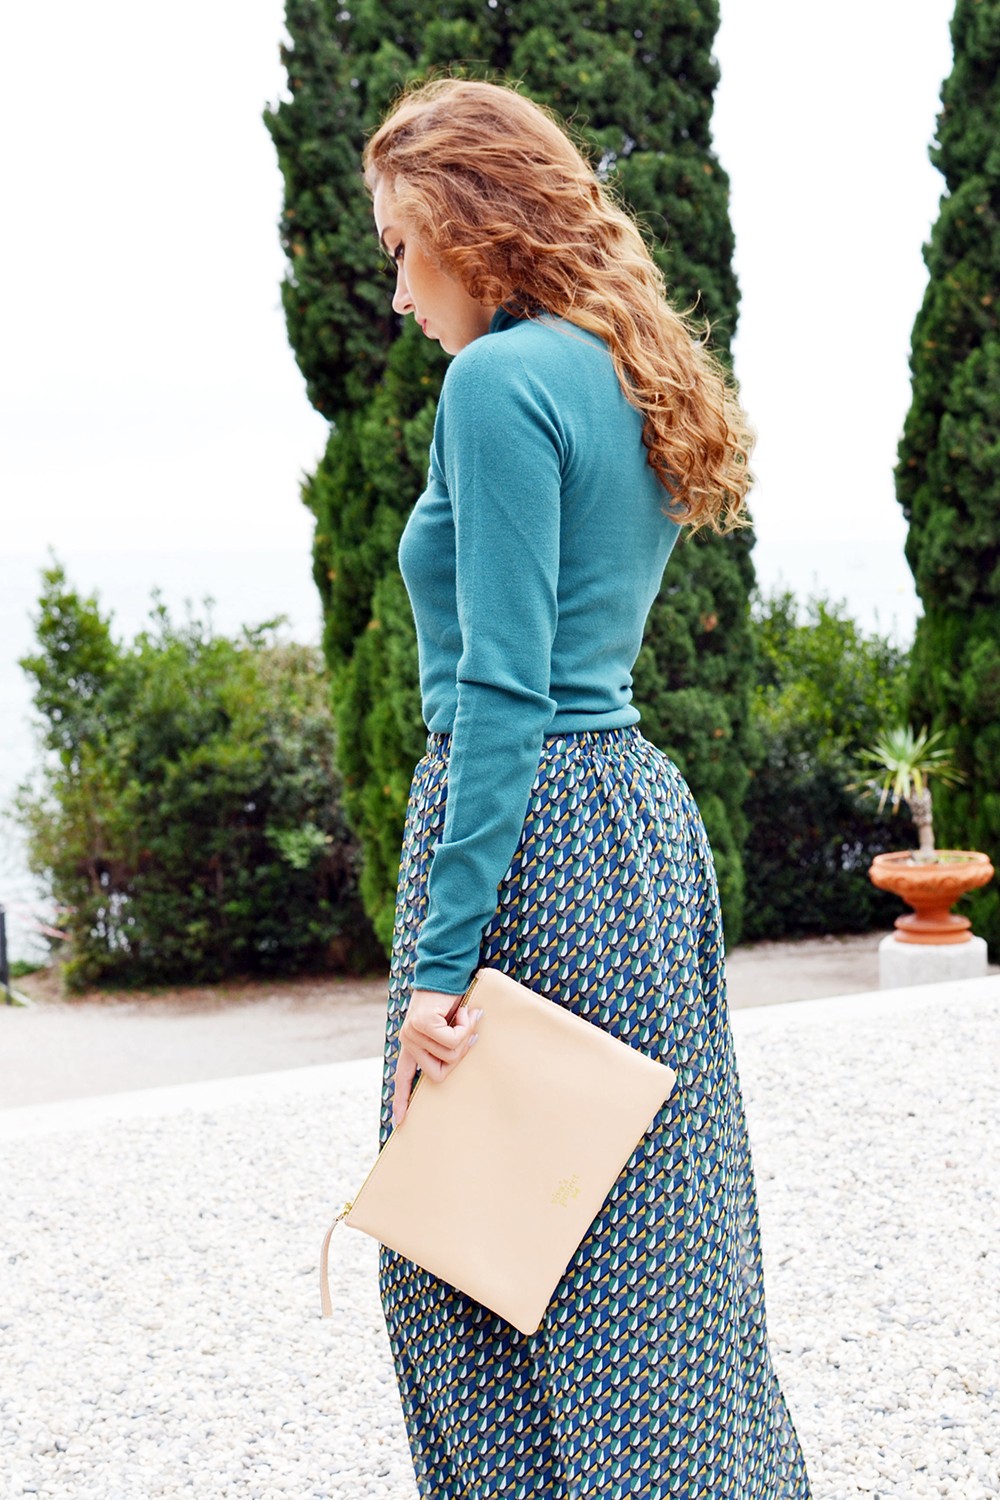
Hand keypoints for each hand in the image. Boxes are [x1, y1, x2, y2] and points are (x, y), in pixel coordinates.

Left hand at [391, 988, 482, 1127]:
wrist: (447, 972)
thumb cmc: (451, 1000)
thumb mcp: (448, 1027)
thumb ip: (447, 1045)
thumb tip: (455, 1062)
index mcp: (410, 1044)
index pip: (402, 1076)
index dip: (401, 1098)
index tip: (398, 1121)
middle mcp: (407, 1040)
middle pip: (440, 1073)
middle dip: (460, 1054)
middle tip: (466, 1029)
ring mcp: (412, 1033)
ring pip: (451, 1055)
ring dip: (465, 1033)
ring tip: (464, 1014)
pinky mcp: (423, 1025)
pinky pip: (453, 1040)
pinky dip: (466, 1025)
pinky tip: (464, 1010)